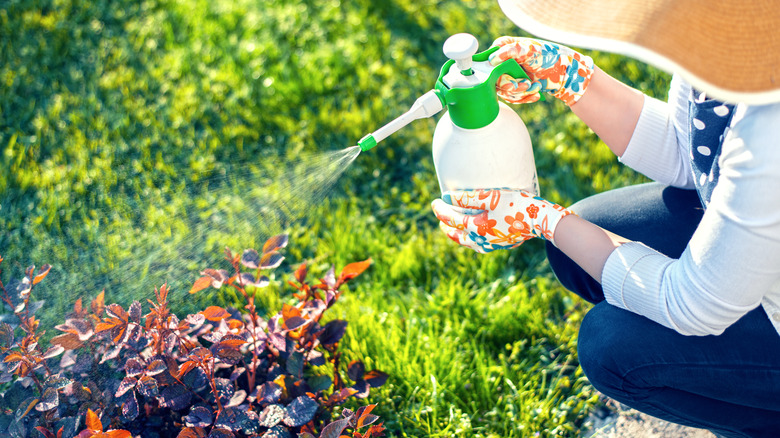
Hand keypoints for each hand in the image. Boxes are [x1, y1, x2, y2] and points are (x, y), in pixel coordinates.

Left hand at [431, 189, 573, 252]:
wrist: (541, 219)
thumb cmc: (516, 204)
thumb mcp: (490, 197)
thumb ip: (466, 198)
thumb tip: (446, 197)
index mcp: (477, 229)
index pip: (452, 220)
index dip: (440, 210)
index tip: (435, 201)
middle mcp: (482, 241)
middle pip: (457, 235)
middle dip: (446, 226)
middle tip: (440, 218)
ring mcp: (492, 245)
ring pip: (468, 243)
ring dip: (458, 235)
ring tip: (452, 228)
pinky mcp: (501, 245)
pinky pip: (480, 245)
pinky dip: (471, 239)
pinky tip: (474, 234)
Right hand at [489, 36, 593, 105]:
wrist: (565, 71)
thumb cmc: (548, 56)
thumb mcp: (530, 50)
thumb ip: (511, 51)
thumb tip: (492, 58)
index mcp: (502, 48)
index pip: (488, 64)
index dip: (496, 75)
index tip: (511, 80)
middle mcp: (502, 61)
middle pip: (494, 80)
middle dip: (512, 86)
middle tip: (526, 84)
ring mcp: (508, 74)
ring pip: (503, 92)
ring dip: (520, 93)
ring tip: (536, 87)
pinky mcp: (515, 86)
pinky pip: (512, 98)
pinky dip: (524, 98)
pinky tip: (536, 95)